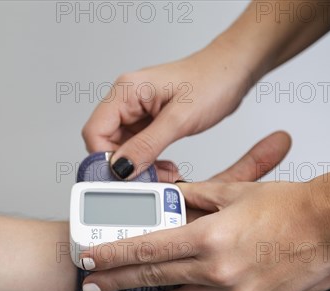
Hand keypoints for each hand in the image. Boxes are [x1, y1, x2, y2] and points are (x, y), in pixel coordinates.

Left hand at [79, 151, 329, 290]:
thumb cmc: (289, 206)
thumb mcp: (233, 193)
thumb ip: (196, 198)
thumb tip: (171, 201)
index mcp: (211, 238)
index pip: (149, 248)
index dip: (115, 256)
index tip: (92, 260)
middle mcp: (220, 271)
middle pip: (156, 278)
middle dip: (119, 284)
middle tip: (95, 288)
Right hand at [82, 40, 253, 179]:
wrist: (234, 71)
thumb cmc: (212, 81)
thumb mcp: (179, 119)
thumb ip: (147, 146)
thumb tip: (121, 169)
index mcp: (125, 91)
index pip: (95, 132)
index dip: (105, 159)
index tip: (126, 178)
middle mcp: (126, 100)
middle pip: (106, 143)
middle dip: (127, 167)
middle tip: (152, 179)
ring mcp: (137, 111)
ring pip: (123, 149)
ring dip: (140, 167)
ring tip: (166, 174)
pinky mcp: (149, 120)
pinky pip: (139, 148)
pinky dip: (150, 162)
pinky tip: (166, 167)